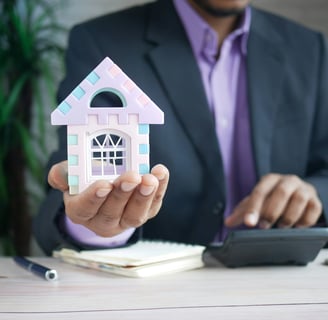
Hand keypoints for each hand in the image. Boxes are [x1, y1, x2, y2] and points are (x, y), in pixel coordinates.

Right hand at [48, 161, 168, 236]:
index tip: (104, 184)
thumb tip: (59, 175)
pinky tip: (160, 173)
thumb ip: (63, 174)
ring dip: (144, 197)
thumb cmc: (87, 179)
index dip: (94, 197)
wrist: (107, 184)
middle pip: (112, 213)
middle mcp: (103, 221)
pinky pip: (153, 205)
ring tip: (150, 179)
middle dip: (123, 194)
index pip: (85, 208)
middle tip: (132, 177)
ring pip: (135, 215)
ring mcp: (126, 220)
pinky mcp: (145, 213)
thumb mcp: (72, 174)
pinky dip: (159, 190)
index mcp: (81, 211)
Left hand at [225, 174, 321, 228]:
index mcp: (270, 180)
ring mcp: (303, 189)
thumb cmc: (273, 198)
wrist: (297, 193)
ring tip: (281, 226)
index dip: (253, 208)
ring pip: (298, 200)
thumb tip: (227, 222)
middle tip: (264, 227)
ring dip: (288, 217)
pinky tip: (297, 226)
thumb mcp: (257, 202)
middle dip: (271, 212)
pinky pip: (313, 209)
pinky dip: (305, 220)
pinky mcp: (315, 200)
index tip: (249, 223)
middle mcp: (287, 181)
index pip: (259, 192)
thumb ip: (243, 212)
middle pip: (280, 193)